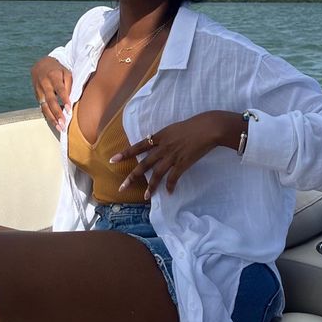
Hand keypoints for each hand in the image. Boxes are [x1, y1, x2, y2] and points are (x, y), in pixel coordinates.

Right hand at [31, 56, 72, 130]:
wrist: (40, 65)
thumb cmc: (57, 70)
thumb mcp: (66, 72)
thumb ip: (68, 85)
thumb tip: (70, 99)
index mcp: (53, 76)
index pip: (59, 89)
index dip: (64, 99)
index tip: (69, 109)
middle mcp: (44, 84)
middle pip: (50, 100)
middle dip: (57, 112)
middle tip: (63, 123)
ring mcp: (38, 90)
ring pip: (44, 106)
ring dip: (51, 118)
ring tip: (59, 127)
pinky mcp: (36, 96)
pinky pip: (42, 107)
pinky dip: (48, 115)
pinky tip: (54, 123)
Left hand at [110, 111, 242, 198]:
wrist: (208, 128)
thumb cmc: (193, 125)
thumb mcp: (174, 128)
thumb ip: (164, 137)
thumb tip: (157, 143)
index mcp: (160, 136)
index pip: (139, 146)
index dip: (126, 154)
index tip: (113, 160)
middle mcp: (163, 147)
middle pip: (144, 164)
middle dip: (132, 177)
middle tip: (122, 187)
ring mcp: (172, 156)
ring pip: (157, 174)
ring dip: (151, 186)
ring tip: (146, 196)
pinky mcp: (183, 163)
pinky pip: (173, 177)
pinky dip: (170, 185)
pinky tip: (168, 193)